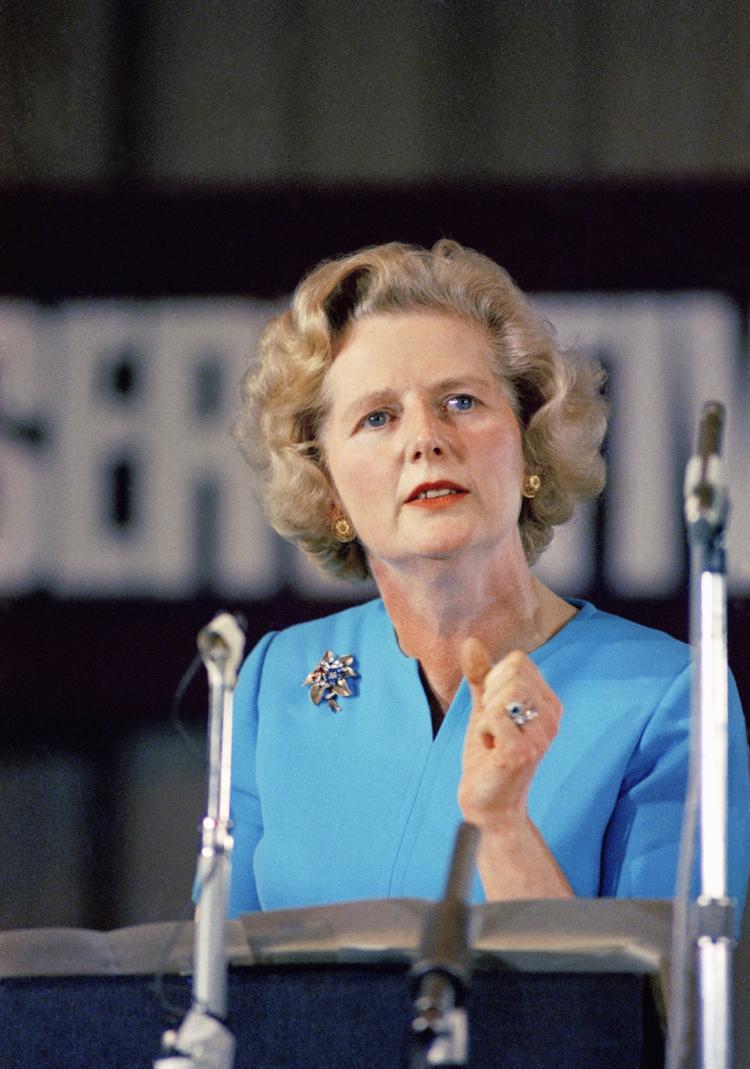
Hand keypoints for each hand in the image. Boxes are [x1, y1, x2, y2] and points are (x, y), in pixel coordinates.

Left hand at [457, 637, 561, 831]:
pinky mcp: (523, 751)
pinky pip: (493, 715)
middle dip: (489, 696)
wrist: (489, 805)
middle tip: (493, 728)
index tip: (495, 712)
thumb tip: (471, 642)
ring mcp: (541, 735)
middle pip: (512, 671)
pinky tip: (491, 751)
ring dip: (486, 715)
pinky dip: (483, 731)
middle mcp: (552, 718)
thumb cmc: (488, 757)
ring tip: (493, 739)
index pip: (518, 661)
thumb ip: (480, 676)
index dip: (494, 680)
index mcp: (548, 704)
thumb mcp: (483, 709)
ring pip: (504, 692)